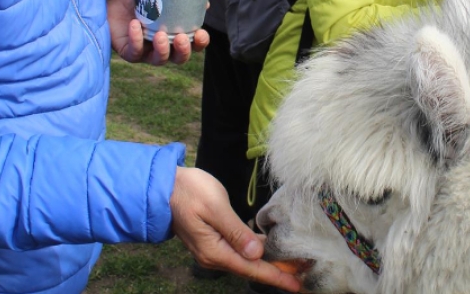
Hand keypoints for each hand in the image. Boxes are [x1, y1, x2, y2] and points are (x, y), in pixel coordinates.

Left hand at [108, 0, 209, 64]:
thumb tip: (205, 3)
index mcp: (176, 34)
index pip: (194, 45)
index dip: (200, 43)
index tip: (200, 33)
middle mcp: (163, 46)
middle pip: (179, 58)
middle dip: (183, 51)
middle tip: (180, 38)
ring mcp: (146, 51)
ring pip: (159, 60)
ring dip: (162, 50)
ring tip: (160, 35)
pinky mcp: (129, 52)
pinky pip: (134, 52)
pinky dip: (136, 39)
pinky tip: (135, 25)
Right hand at [170, 167, 300, 291]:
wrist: (164, 186)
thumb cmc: (190, 192)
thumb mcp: (215, 207)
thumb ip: (236, 231)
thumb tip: (255, 253)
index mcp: (215, 251)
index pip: (251, 268)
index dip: (276, 276)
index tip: (296, 285)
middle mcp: (214, 256)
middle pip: (251, 268)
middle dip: (278, 271)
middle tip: (304, 272)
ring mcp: (213, 250)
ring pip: (247, 261)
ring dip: (269, 262)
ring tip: (294, 264)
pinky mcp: (214, 240)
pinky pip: (240, 251)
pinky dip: (257, 252)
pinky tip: (270, 250)